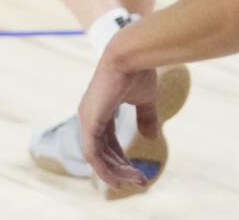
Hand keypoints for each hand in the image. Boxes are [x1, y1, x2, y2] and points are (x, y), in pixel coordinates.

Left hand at [79, 55, 158, 189]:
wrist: (131, 56)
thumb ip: (146, 118)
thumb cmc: (138, 71)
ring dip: (116, 172)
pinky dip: (105, 170)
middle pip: (102, 152)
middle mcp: (90, 116)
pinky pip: (93, 155)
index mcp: (101, 109)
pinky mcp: (89, 123)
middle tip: (140, 182)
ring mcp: (87, 119)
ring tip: (137, 181)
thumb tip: (151, 138)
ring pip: (98, 158)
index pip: (107, 141)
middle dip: (120, 169)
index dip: (121, 158)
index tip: (137, 172)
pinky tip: (118, 179)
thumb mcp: (144, 99)